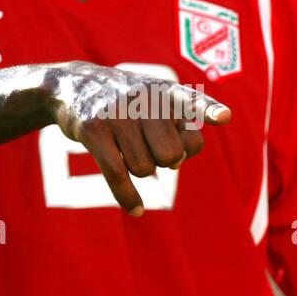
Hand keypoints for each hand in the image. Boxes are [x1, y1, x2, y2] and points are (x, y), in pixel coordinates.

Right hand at [46, 61, 230, 214]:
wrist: (72, 85)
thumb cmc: (125, 103)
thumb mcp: (153, 104)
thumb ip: (177, 130)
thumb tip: (178, 162)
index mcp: (164, 91)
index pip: (191, 102)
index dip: (208, 110)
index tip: (224, 117)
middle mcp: (143, 99)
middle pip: (171, 155)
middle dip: (163, 162)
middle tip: (149, 147)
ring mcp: (117, 114)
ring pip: (145, 168)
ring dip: (138, 168)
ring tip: (126, 148)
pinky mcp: (94, 130)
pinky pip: (118, 174)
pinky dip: (128, 197)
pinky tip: (137, 210)